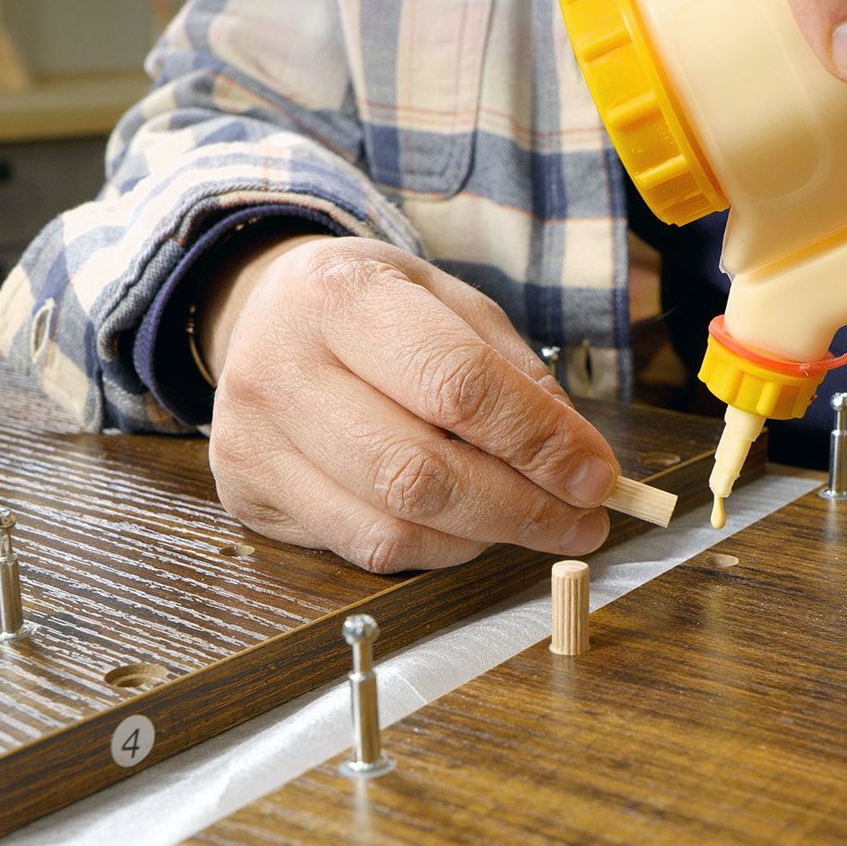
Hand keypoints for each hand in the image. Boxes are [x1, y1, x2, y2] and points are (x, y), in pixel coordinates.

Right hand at [198, 236, 618, 572]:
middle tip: (582, 520)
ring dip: (485, 539)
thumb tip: (579, 463)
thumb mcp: (451, 304)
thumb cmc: (375, 309)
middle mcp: (281, 369)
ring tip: (533, 523)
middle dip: (521, 509)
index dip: (537, 440)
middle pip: (418, 472)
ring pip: (392, 526)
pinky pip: (365, 549)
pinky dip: (437, 549)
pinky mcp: (250, 495)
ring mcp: (254, 439)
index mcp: (340, 297)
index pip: (456, 384)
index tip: (596, 475)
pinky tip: (469, 528)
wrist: (266, 314)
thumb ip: (515, 376)